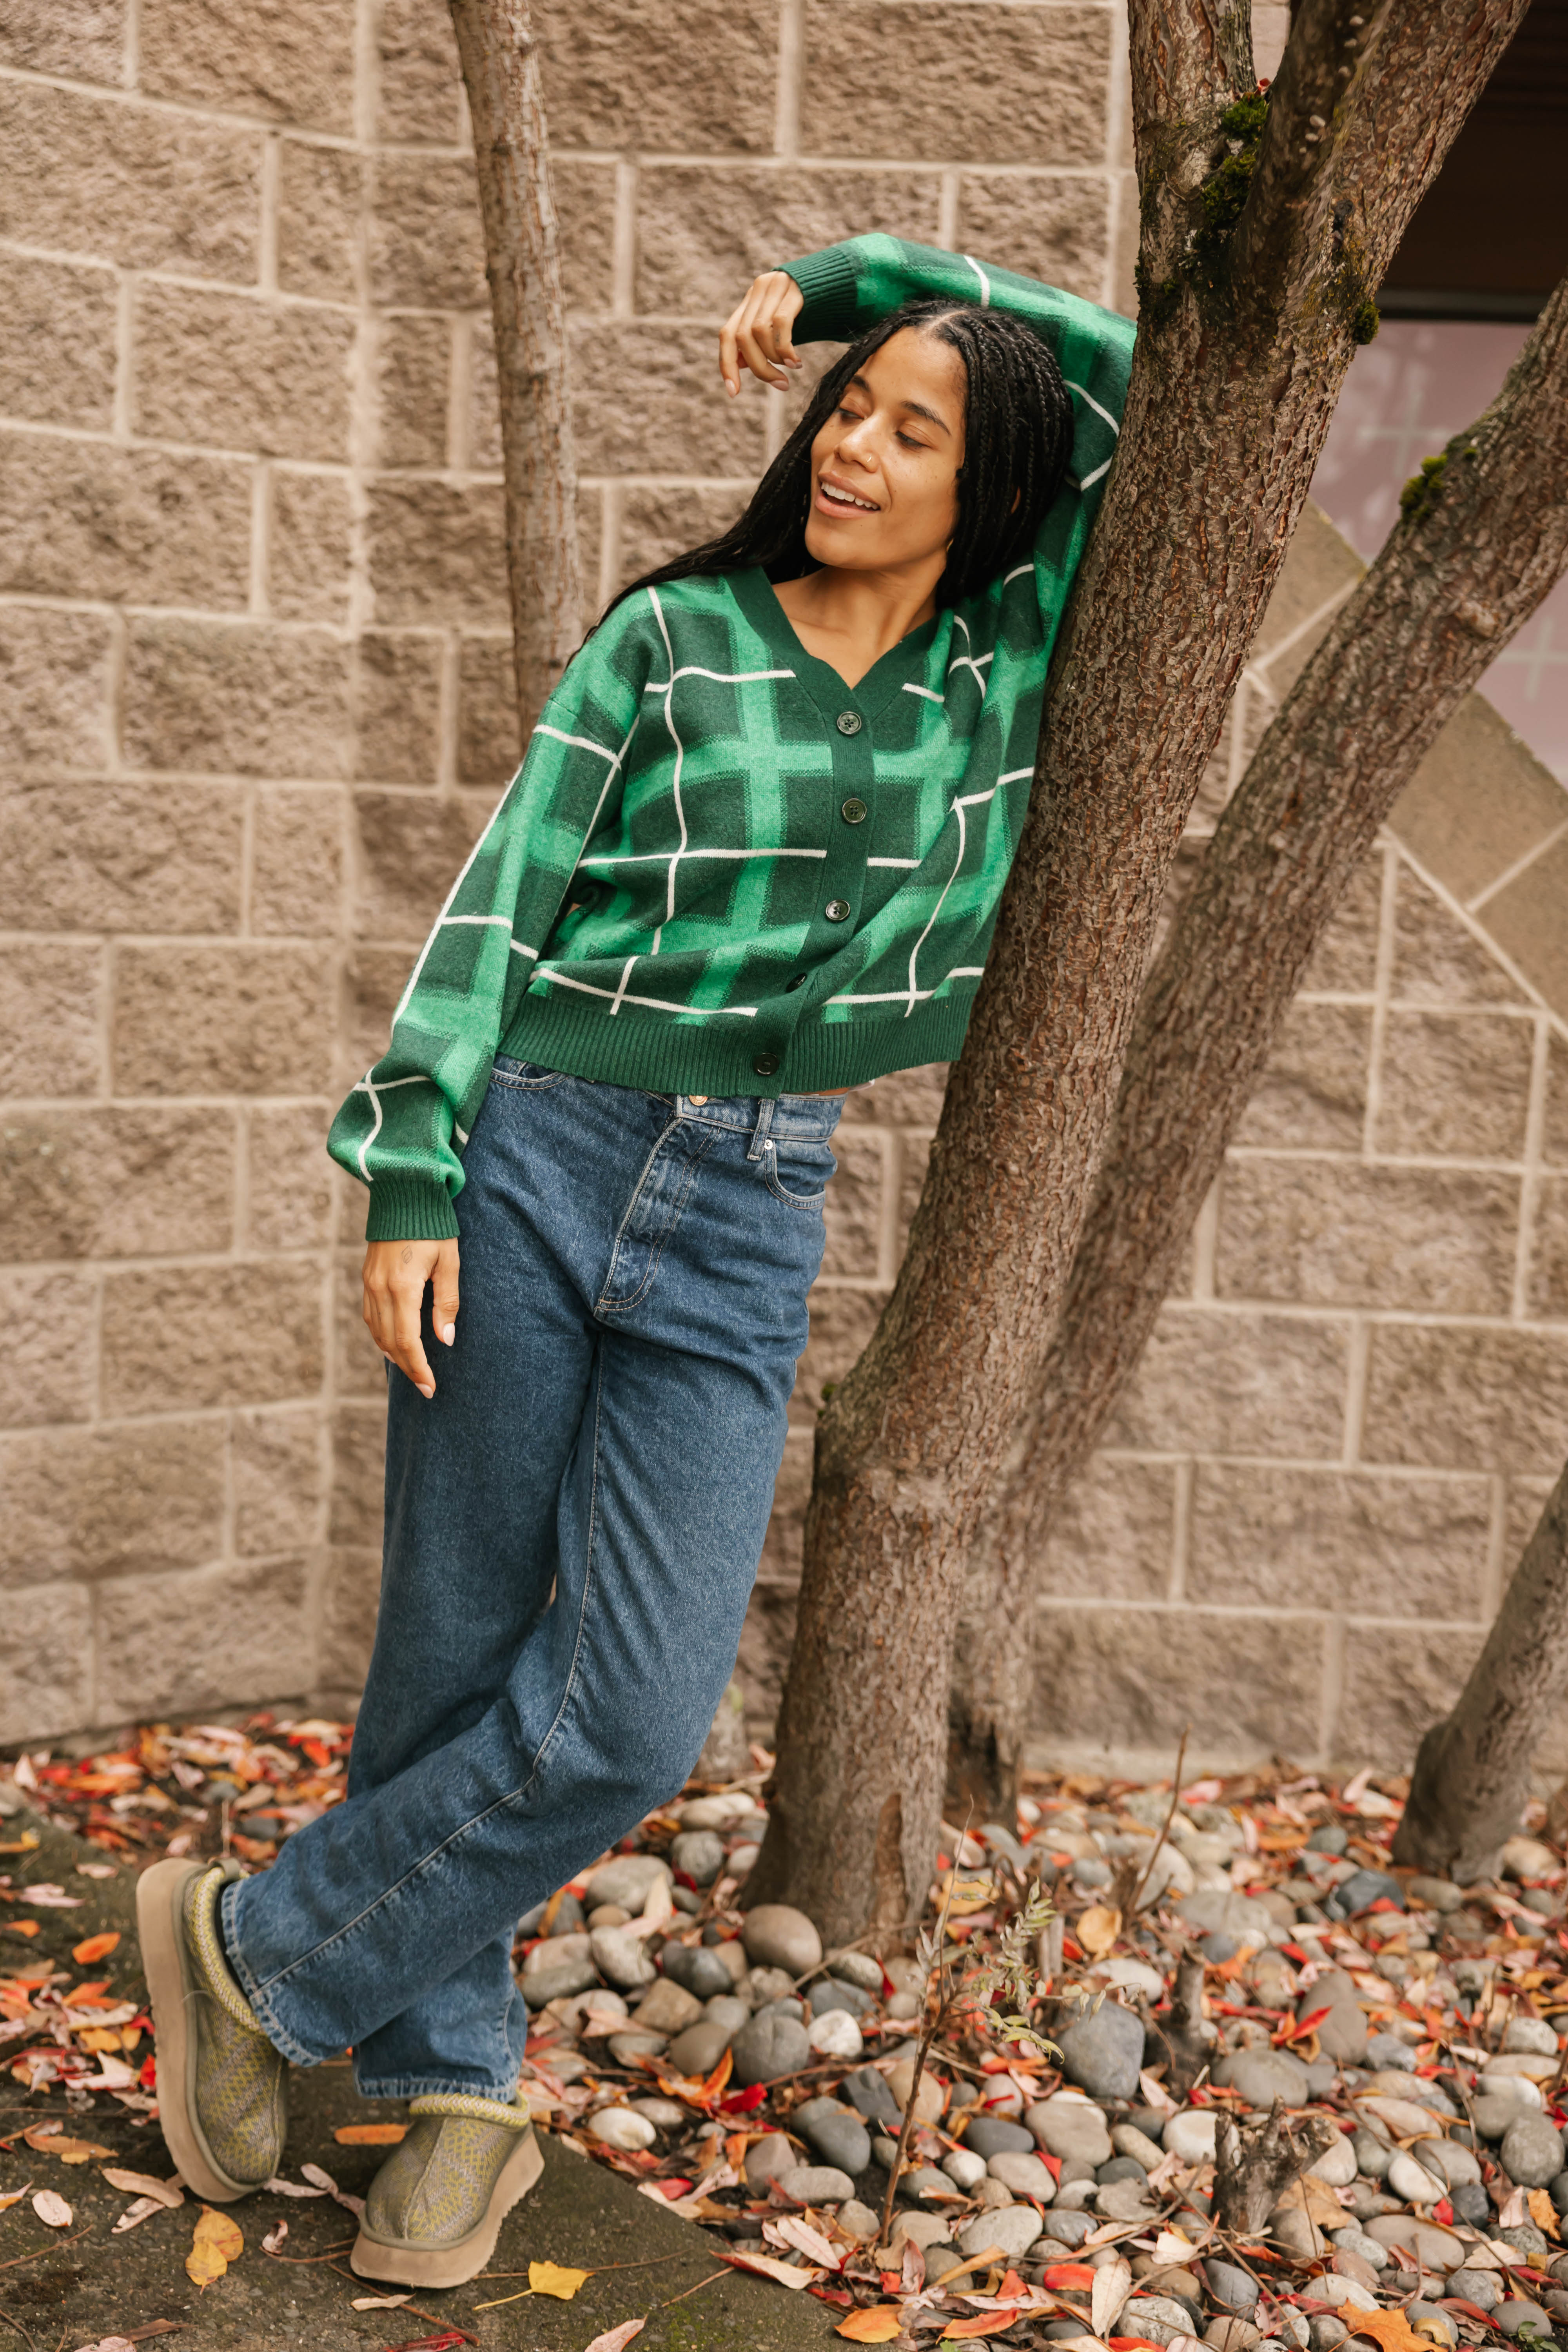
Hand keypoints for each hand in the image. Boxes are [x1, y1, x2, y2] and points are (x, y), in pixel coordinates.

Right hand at [362, 1237, 459, 1399]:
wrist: (404, 1194)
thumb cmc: (433, 1227)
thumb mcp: (449, 1262)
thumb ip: (447, 1302)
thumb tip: (445, 1340)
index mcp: (403, 1287)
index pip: (407, 1341)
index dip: (418, 1368)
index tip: (430, 1387)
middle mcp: (380, 1289)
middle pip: (389, 1342)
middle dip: (407, 1367)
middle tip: (425, 1386)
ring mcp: (369, 1283)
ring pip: (376, 1331)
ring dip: (393, 1354)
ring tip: (411, 1369)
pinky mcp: (366, 1278)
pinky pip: (369, 1316)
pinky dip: (380, 1335)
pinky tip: (392, 1343)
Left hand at [719, 270, 804, 395]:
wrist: (837, 280)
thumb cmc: (809, 310)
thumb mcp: (779, 328)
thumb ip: (759, 341)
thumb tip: (739, 363)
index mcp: (750, 301)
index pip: (728, 334)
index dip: (727, 365)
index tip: (734, 392)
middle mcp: (758, 290)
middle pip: (743, 337)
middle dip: (759, 368)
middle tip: (780, 384)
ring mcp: (775, 286)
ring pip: (759, 331)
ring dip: (774, 359)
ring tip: (792, 368)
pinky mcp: (794, 289)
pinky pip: (781, 324)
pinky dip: (785, 348)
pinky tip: (796, 360)